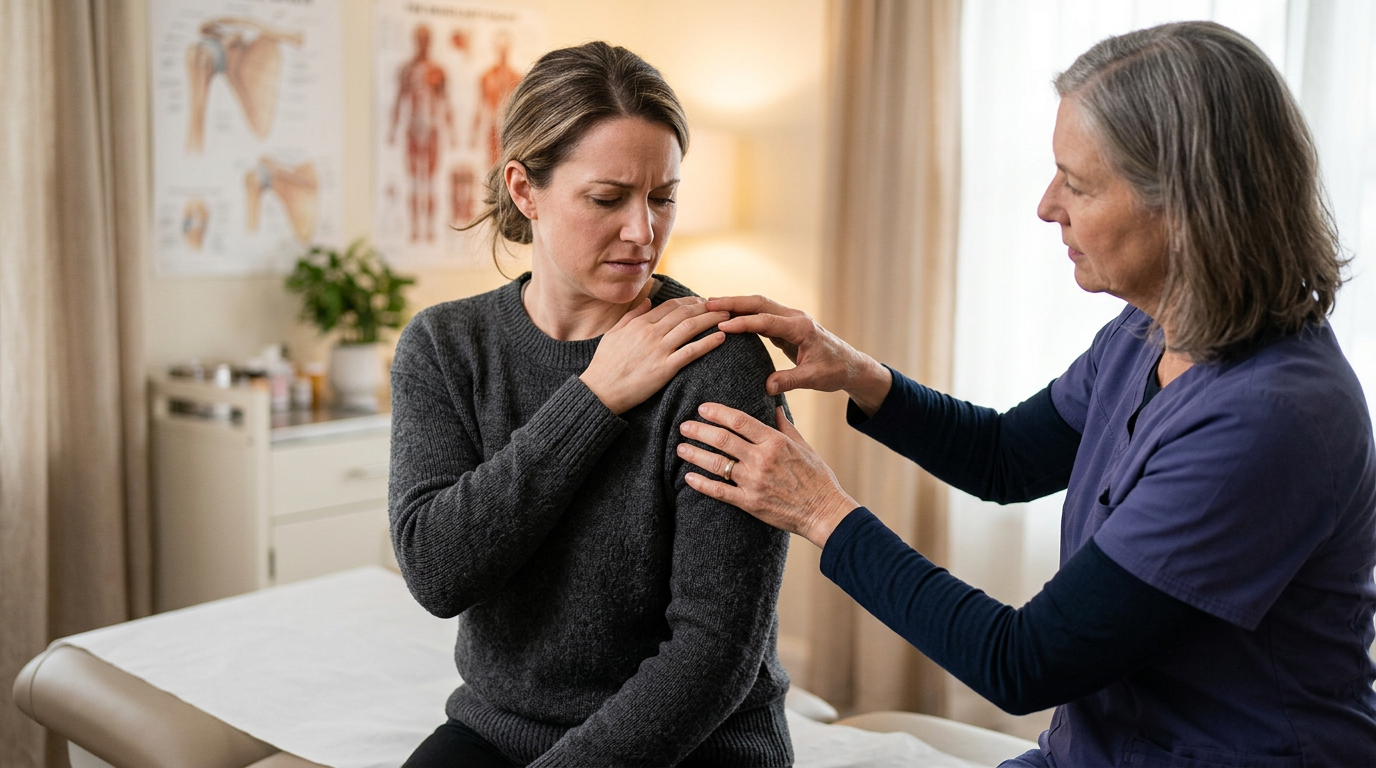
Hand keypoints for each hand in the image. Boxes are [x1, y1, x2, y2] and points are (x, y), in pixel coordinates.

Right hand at [580, 297, 728, 414]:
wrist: (600, 391)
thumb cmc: (604, 364)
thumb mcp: (613, 333)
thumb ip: (631, 315)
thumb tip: (647, 300)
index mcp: (639, 323)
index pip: (670, 306)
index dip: (689, 302)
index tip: (701, 302)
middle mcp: (650, 333)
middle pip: (684, 313)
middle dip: (705, 307)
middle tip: (721, 306)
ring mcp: (658, 350)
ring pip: (690, 328)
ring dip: (711, 319)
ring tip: (727, 317)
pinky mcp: (664, 369)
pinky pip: (691, 352)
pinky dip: (707, 343)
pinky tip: (721, 338)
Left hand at [678, 404, 857, 547]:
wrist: (823, 511)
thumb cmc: (817, 478)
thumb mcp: (804, 446)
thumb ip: (785, 427)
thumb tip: (775, 408)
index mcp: (775, 442)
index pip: (739, 421)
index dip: (718, 412)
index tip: (702, 408)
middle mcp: (762, 459)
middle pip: (723, 439)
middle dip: (700, 431)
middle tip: (684, 426)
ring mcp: (754, 482)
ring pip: (717, 464)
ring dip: (695, 454)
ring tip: (681, 448)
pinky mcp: (750, 502)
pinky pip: (720, 491)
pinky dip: (702, 484)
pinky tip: (688, 477)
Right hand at [705, 295, 891, 414]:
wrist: (850, 365)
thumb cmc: (835, 370)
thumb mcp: (814, 378)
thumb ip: (790, 380)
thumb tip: (766, 387)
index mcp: (801, 328)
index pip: (767, 321)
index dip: (744, 323)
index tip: (722, 325)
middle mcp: (794, 318)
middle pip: (759, 303)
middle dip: (733, 302)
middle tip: (707, 304)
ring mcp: (790, 319)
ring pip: (759, 305)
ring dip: (735, 304)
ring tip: (710, 306)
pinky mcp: (785, 326)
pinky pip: (761, 315)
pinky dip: (743, 313)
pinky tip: (727, 317)